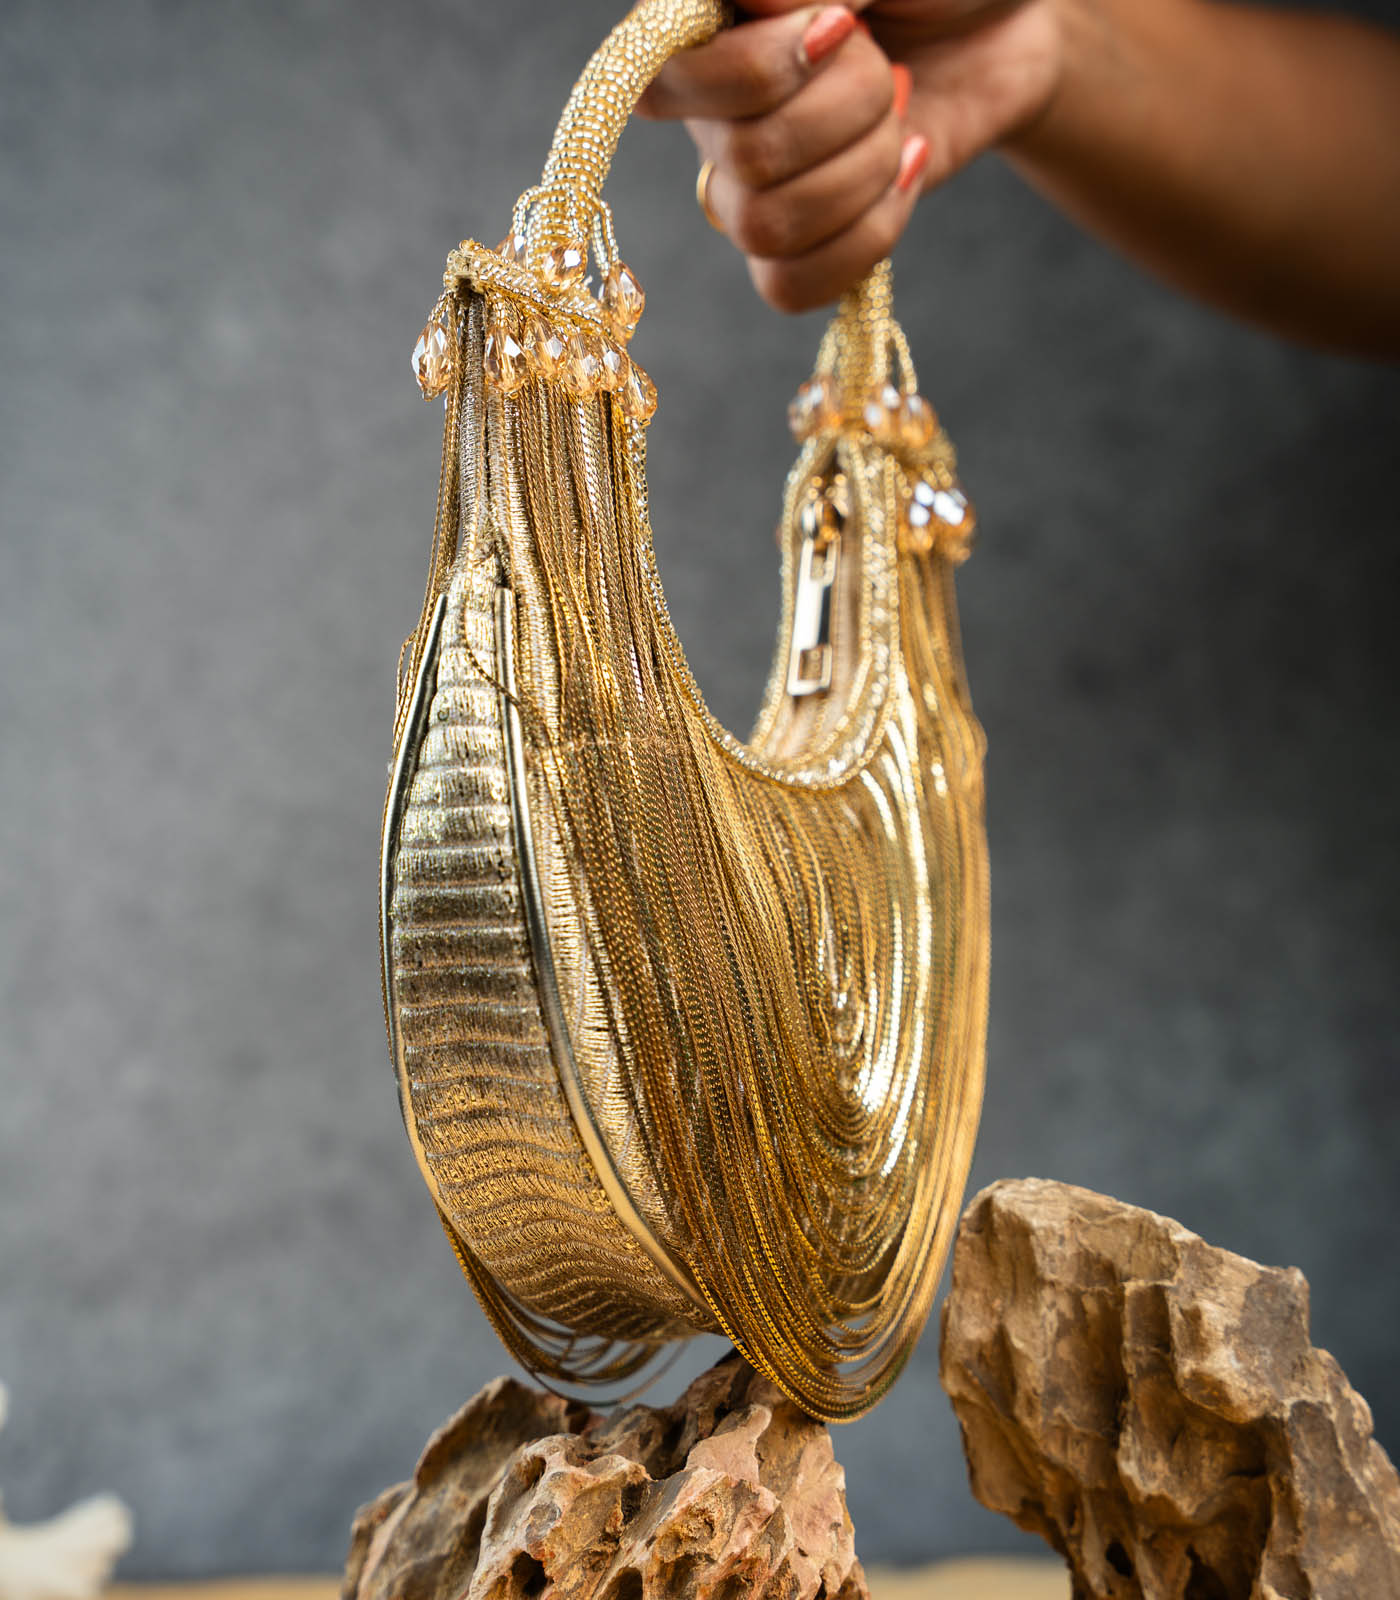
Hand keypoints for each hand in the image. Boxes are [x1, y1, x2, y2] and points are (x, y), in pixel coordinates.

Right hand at [640, 1, 1063, 311]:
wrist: (1004, 28)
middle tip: (886, 68)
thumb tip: (748, 3)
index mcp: (704, 26)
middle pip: (746, 159)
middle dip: (848, 113)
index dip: (758, 72)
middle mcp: (709, 108)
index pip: (662, 81)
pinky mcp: (796, 240)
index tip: (840, 27)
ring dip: (864, 172)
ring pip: (766, 227)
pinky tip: (903, 176)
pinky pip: (789, 285)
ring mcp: (747, 181)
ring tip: (898, 118)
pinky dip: (864, 238)